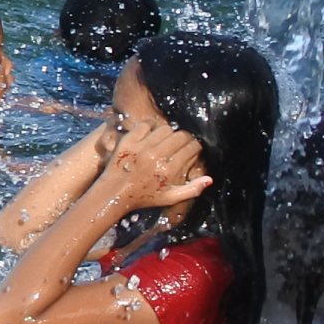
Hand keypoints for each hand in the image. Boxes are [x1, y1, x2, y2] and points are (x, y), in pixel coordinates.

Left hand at [102, 117, 210, 232]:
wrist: (114, 193)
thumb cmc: (143, 197)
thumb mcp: (170, 198)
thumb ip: (192, 189)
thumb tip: (210, 179)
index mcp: (169, 170)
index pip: (191, 148)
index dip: (195, 147)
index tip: (193, 149)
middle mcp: (156, 156)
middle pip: (181, 136)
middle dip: (186, 138)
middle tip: (183, 143)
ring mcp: (141, 147)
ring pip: (165, 129)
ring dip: (169, 133)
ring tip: (167, 140)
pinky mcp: (128, 141)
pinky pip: (145, 125)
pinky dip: (150, 127)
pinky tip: (152, 134)